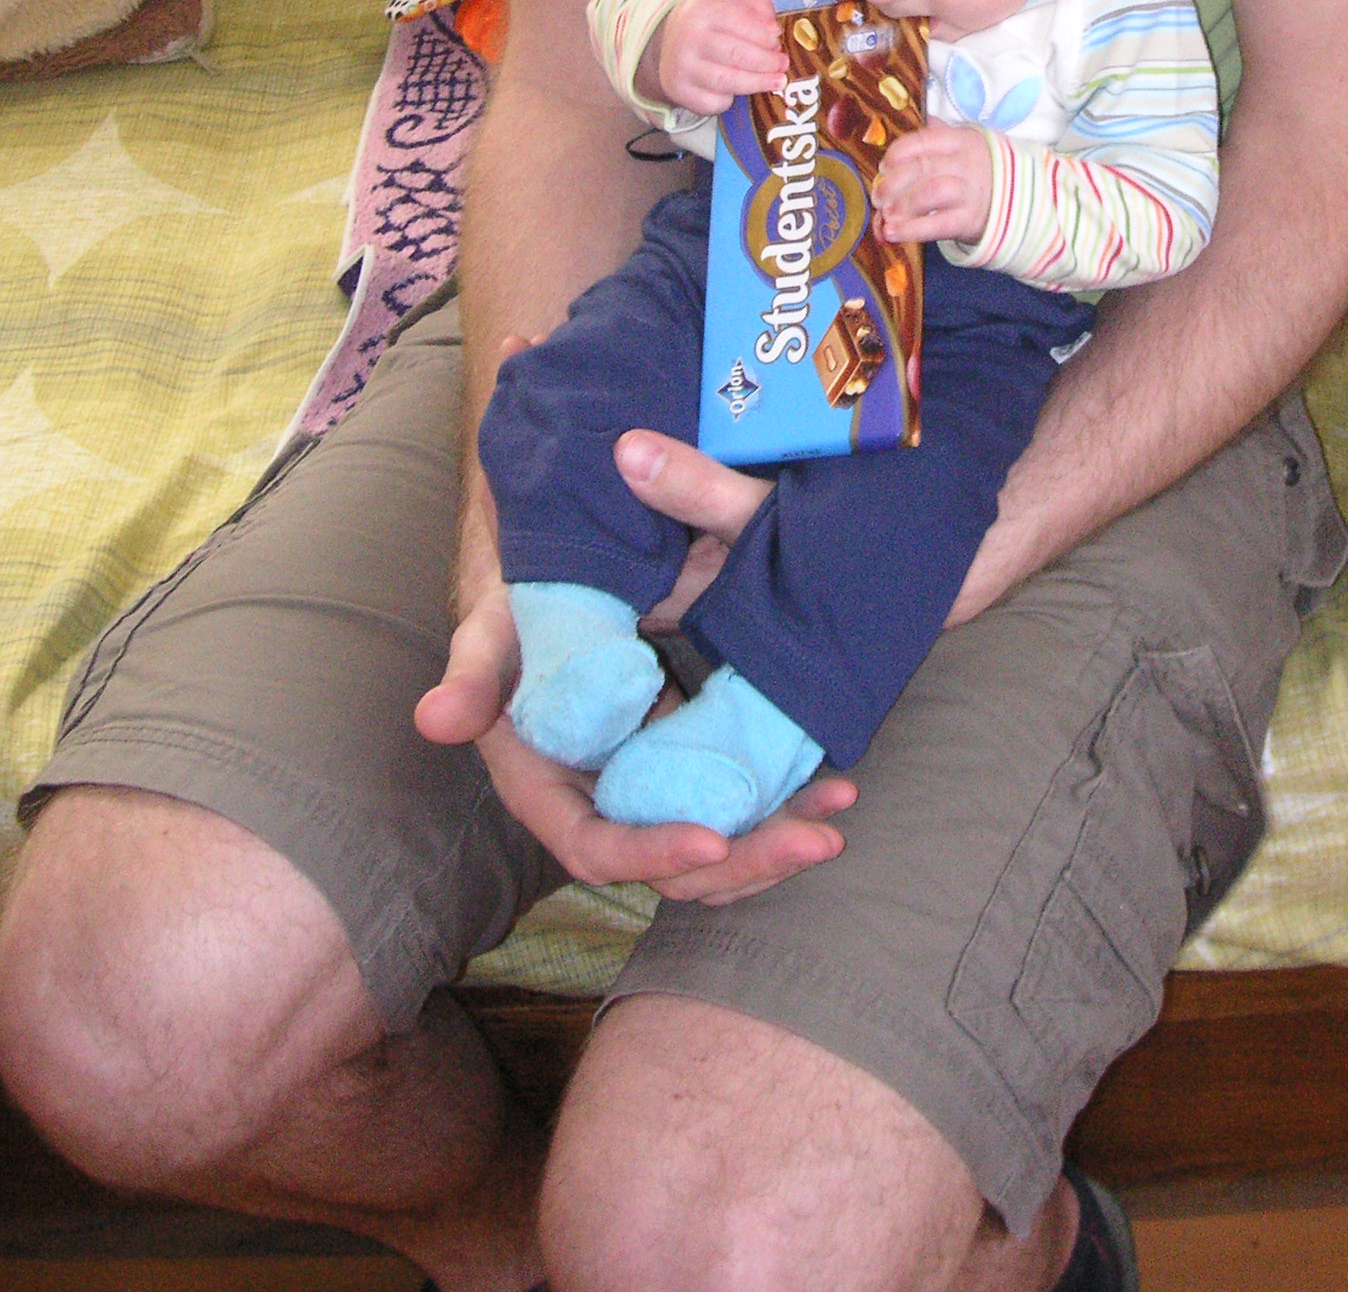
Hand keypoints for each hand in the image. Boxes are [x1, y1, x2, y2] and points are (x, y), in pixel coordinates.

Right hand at [416, 593, 853, 896]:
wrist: (562, 562)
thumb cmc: (522, 592)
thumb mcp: (497, 623)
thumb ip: (473, 672)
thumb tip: (434, 720)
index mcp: (545, 783)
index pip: (594, 846)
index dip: (650, 853)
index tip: (712, 839)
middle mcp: (600, 796)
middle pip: (669, 863)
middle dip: (743, 862)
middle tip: (816, 842)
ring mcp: (649, 780)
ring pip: (711, 842)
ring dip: (773, 843)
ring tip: (834, 819)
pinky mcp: (689, 756)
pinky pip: (734, 797)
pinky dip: (782, 801)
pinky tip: (835, 787)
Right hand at [654, 0, 786, 112]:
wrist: (665, 41)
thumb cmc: (707, 20)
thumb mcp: (727, 0)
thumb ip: (755, 5)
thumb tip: (774, 28)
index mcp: (701, 10)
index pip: (738, 22)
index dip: (763, 34)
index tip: (778, 40)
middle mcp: (688, 38)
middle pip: (736, 54)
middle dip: (767, 61)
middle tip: (783, 64)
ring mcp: (682, 67)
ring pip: (727, 81)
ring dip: (758, 83)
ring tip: (778, 81)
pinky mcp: (680, 91)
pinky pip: (714, 102)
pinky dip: (732, 100)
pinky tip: (742, 92)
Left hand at [874, 123, 992, 244]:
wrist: (1015, 202)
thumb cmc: (975, 174)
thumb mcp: (960, 150)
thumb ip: (932, 144)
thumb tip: (896, 150)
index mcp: (961, 140)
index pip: (923, 140)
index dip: (897, 153)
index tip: (884, 167)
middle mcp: (968, 163)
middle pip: (922, 167)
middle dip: (893, 183)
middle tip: (878, 197)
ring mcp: (971, 192)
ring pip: (930, 192)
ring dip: (901, 204)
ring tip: (886, 215)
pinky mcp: (970, 220)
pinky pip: (937, 225)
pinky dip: (911, 229)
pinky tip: (893, 233)